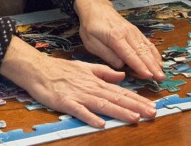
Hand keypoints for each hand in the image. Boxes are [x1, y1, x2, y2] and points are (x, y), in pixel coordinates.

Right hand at [0, 37, 155, 127]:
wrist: (38, 69)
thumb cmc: (60, 69)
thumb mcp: (85, 67)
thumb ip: (104, 71)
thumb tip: (121, 75)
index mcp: (96, 81)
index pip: (121, 91)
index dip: (138, 99)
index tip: (152, 105)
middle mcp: (91, 88)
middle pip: (117, 99)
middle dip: (136, 107)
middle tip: (152, 114)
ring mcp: (79, 95)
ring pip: (103, 105)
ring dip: (119, 112)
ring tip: (134, 118)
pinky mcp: (65, 102)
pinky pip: (79, 111)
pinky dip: (90, 117)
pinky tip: (100, 123)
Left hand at [74, 0, 165, 80]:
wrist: (96, 8)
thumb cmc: (91, 26)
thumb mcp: (91, 42)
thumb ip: (107, 55)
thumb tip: (121, 66)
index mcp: (115, 37)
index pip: (130, 54)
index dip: (139, 66)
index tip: (148, 76)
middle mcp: (128, 33)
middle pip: (142, 52)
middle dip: (152, 67)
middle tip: (161, 79)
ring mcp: (133, 31)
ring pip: (147, 48)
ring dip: (155, 61)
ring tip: (162, 74)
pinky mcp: (136, 31)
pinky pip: (147, 43)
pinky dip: (154, 53)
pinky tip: (159, 62)